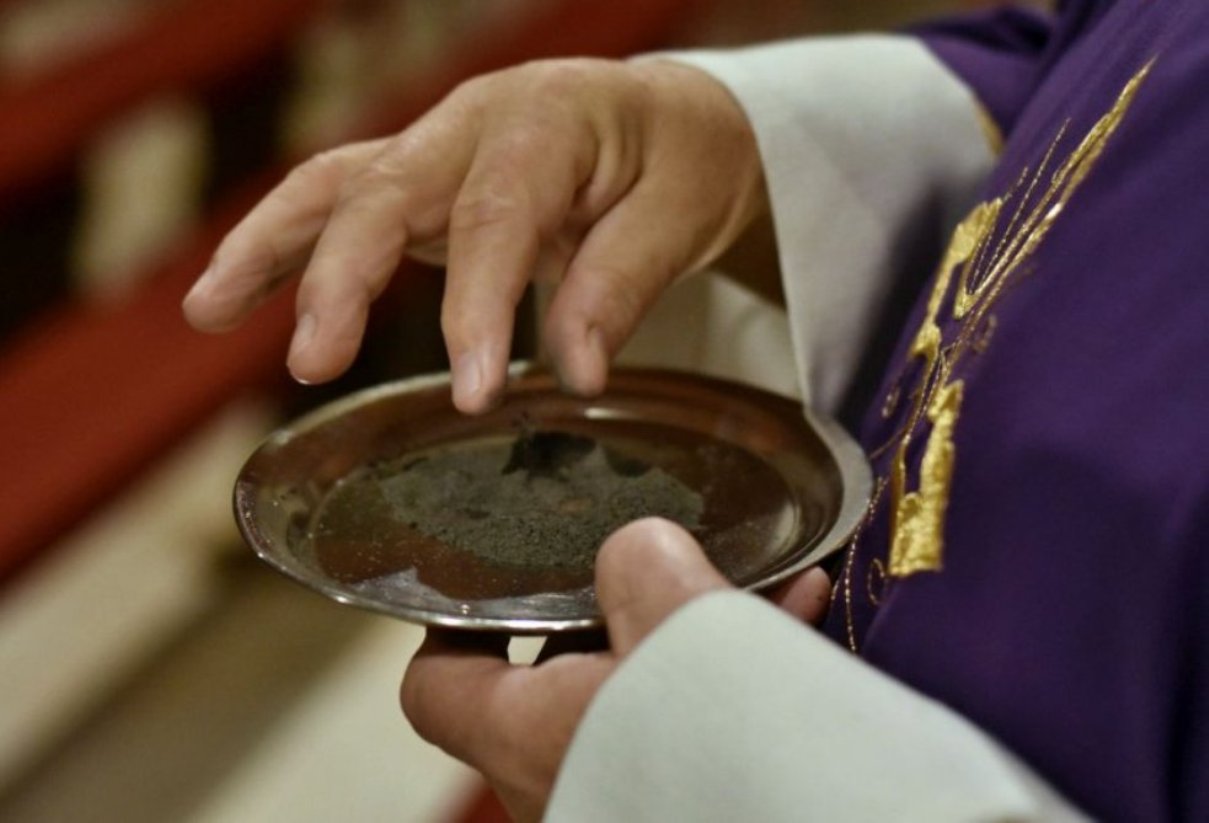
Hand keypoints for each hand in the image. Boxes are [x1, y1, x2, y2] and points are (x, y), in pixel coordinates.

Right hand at [182, 58, 765, 412]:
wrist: (668, 124)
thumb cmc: (678, 163)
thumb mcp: (679, 213)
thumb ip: (624, 284)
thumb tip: (574, 373)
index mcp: (547, 119)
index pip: (496, 216)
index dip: (477, 307)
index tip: (474, 395)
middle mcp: (473, 123)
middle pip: (386, 190)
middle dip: (342, 278)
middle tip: (314, 364)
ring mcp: (436, 147)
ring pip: (336, 185)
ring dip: (269, 247)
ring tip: (207, 311)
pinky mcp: (418, 182)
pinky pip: (337, 202)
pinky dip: (283, 246)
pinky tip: (233, 295)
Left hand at [401, 518, 829, 821]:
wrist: (846, 822)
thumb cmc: (729, 737)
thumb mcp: (679, 617)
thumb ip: (640, 564)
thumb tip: (637, 553)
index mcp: (528, 735)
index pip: (436, 687)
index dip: (454, 625)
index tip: (496, 576)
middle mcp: (563, 781)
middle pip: (552, 681)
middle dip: (608, 613)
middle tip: (650, 564)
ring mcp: (629, 801)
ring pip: (641, 698)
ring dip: (689, 636)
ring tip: (757, 581)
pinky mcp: (694, 803)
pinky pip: (701, 728)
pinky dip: (738, 675)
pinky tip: (802, 611)